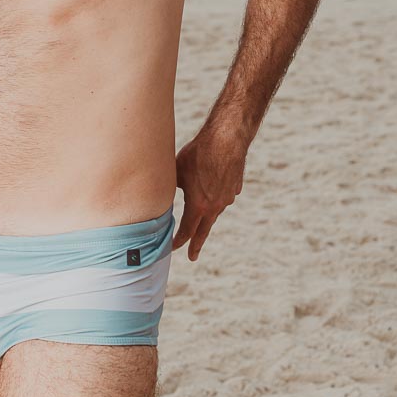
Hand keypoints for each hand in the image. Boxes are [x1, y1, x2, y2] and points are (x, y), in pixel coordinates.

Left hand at [172, 127, 246, 261]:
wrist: (227, 139)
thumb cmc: (198, 154)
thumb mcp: (177, 172)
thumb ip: (171, 188)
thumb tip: (161, 195)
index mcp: (198, 206)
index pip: (187, 231)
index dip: (178, 241)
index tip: (172, 248)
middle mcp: (215, 206)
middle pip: (204, 230)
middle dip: (196, 244)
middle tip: (192, 256)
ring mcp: (228, 197)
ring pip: (215, 210)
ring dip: (206, 215)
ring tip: (199, 215)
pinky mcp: (235, 186)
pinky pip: (224, 196)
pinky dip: (217, 196)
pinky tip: (212, 188)